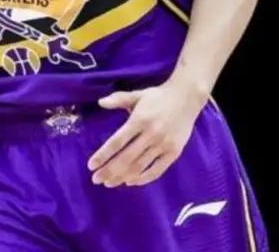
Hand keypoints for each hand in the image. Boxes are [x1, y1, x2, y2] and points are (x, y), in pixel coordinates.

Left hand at [86, 80, 206, 187]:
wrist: (187, 97)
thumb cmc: (158, 97)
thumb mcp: (138, 95)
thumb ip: (118, 99)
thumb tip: (100, 102)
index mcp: (139, 120)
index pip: (117, 142)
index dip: (103, 155)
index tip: (91, 165)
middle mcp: (151, 134)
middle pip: (126, 158)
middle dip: (109, 170)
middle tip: (96, 179)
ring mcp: (163, 144)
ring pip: (140, 166)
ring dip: (122, 177)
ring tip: (109, 183)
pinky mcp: (174, 152)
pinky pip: (157, 170)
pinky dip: (143, 179)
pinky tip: (131, 182)